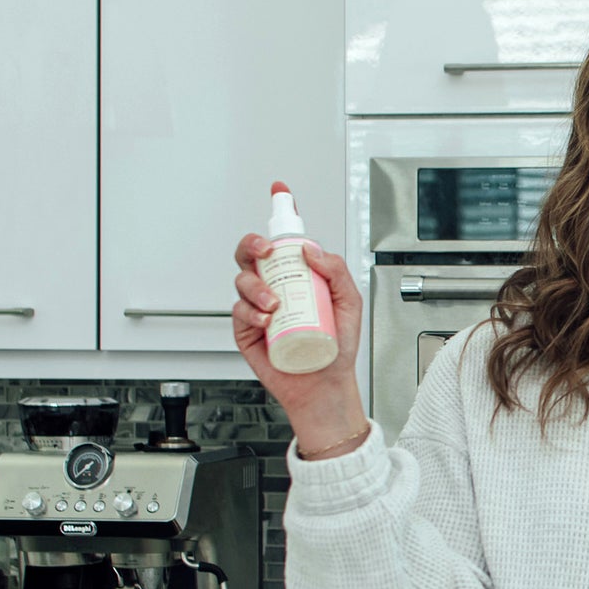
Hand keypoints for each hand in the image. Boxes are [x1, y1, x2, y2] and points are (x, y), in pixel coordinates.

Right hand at [231, 234, 367, 444]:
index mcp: (298, 278)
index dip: (278, 226)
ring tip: (275, 304)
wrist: (326, 383)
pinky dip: (251, 312)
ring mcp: (258, 308)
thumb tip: (312, 250)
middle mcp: (275, 289)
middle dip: (253, 245)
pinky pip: (239, 311)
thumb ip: (336, 271)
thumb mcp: (349, 303)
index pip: (284, 247)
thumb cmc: (337, 346)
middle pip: (251, 256)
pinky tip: (266, 320)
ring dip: (257, 287)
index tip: (279, 205)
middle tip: (266, 252)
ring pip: (243, 281)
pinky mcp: (247, 330)